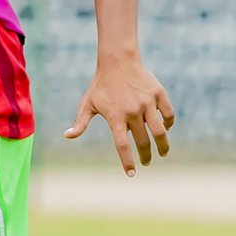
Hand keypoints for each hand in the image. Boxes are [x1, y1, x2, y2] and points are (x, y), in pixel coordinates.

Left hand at [65, 54, 175, 175]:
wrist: (117, 61)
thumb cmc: (100, 85)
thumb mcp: (87, 104)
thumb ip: (80, 122)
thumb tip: (67, 136)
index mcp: (116, 117)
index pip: (122, 145)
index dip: (127, 161)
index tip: (131, 173)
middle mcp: (133, 112)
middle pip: (143, 142)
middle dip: (146, 156)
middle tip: (147, 162)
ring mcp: (147, 103)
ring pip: (160, 131)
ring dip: (163, 145)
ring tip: (163, 153)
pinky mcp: (158, 94)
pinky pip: (168, 114)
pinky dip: (168, 124)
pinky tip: (165, 129)